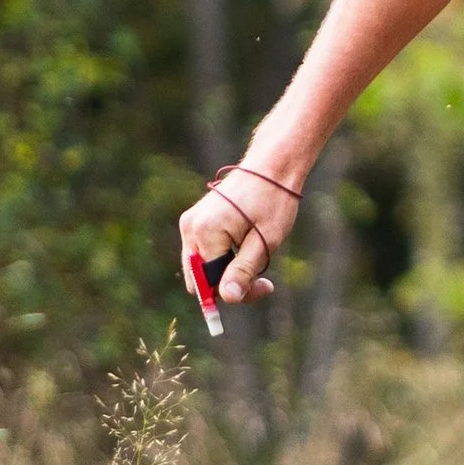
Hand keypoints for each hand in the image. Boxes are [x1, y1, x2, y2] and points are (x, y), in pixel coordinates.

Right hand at [176, 168, 300, 309]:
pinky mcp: (195, 221)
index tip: (266, 287)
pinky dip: (223, 258)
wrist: (272, 166)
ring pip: (202, 269)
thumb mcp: (265, 241)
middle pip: (201, 280)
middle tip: (264, 280)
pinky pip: (204, 254)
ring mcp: (190, 224)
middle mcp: (190, 228)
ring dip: (227, 271)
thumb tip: (227, 298)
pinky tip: (246, 246)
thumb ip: (244, 271)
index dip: (236, 292)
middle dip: (229, 285)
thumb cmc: (273, 201)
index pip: (210, 283)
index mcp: (205, 233)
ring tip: (258, 257)